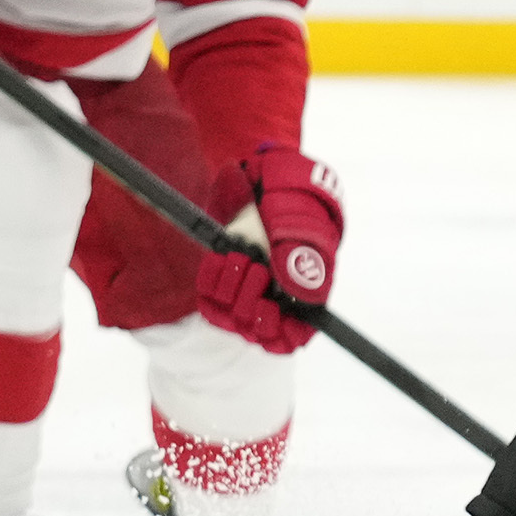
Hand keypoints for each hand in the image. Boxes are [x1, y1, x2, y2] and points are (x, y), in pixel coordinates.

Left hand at [192, 145, 346, 352]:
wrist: (267, 179)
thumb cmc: (294, 203)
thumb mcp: (302, 224)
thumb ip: (300, 256)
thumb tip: (299, 294)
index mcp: (306, 294)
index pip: (292, 336)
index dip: (278, 334)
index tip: (269, 310)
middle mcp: (277, 298)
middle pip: (258, 328)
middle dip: (251, 299)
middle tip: (257, 267)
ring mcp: (248, 289)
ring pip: (232, 317)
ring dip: (231, 287)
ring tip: (240, 257)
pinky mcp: (224, 279)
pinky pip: (209, 300)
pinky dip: (211, 280)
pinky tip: (221, 259)